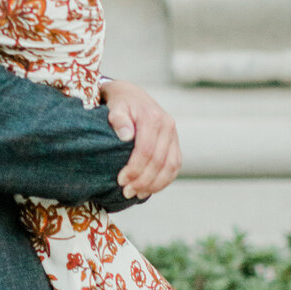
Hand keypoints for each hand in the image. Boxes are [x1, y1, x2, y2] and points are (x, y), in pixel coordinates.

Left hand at [100, 78, 181, 198]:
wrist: (132, 95)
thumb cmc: (120, 103)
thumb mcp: (115, 106)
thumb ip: (118, 119)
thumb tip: (126, 136)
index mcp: (153, 118)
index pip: (146, 150)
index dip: (134, 169)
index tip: (120, 180)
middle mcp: (168, 126)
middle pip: (159, 161)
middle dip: (142, 180)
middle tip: (126, 192)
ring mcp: (174, 135)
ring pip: (171, 167)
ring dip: (155, 184)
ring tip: (137, 194)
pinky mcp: (175, 143)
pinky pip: (175, 166)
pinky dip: (164, 181)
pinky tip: (150, 189)